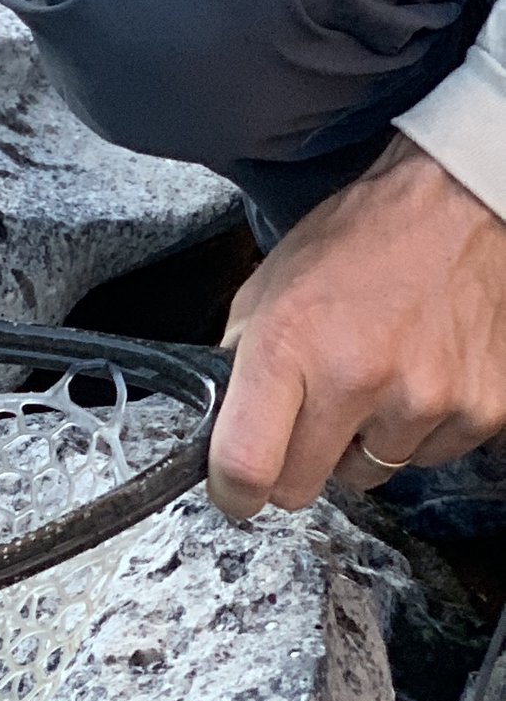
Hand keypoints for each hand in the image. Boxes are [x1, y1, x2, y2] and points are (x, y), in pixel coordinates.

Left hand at [208, 136, 505, 514]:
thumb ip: (239, 360)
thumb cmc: (359, 241)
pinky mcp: (481, 412)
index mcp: (290, 346)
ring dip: (359, 442)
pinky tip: (415, 374)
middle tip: (302, 419)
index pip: (247, 465)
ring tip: (371, 376)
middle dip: (291, 464)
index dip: (232, 491)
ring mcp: (426, 401)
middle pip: (302, 487)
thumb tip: (222, 425)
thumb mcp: (269, 286)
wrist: (456, 209)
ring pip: (368, 474)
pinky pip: (427, 456)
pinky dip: (414, 430)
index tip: (232, 490)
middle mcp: (358, 379)